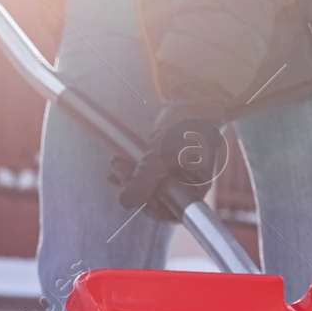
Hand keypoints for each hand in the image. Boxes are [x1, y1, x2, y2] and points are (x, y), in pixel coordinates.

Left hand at [117, 105, 228, 221]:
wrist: (193, 99)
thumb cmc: (184, 127)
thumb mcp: (160, 156)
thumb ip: (143, 181)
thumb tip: (127, 202)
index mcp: (196, 189)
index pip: (169, 211)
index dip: (146, 205)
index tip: (130, 191)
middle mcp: (189, 185)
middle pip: (157, 199)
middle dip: (134, 186)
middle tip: (117, 170)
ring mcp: (180, 173)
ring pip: (151, 185)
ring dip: (131, 177)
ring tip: (116, 163)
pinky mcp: (170, 161)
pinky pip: (151, 172)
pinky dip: (135, 169)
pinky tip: (121, 163)